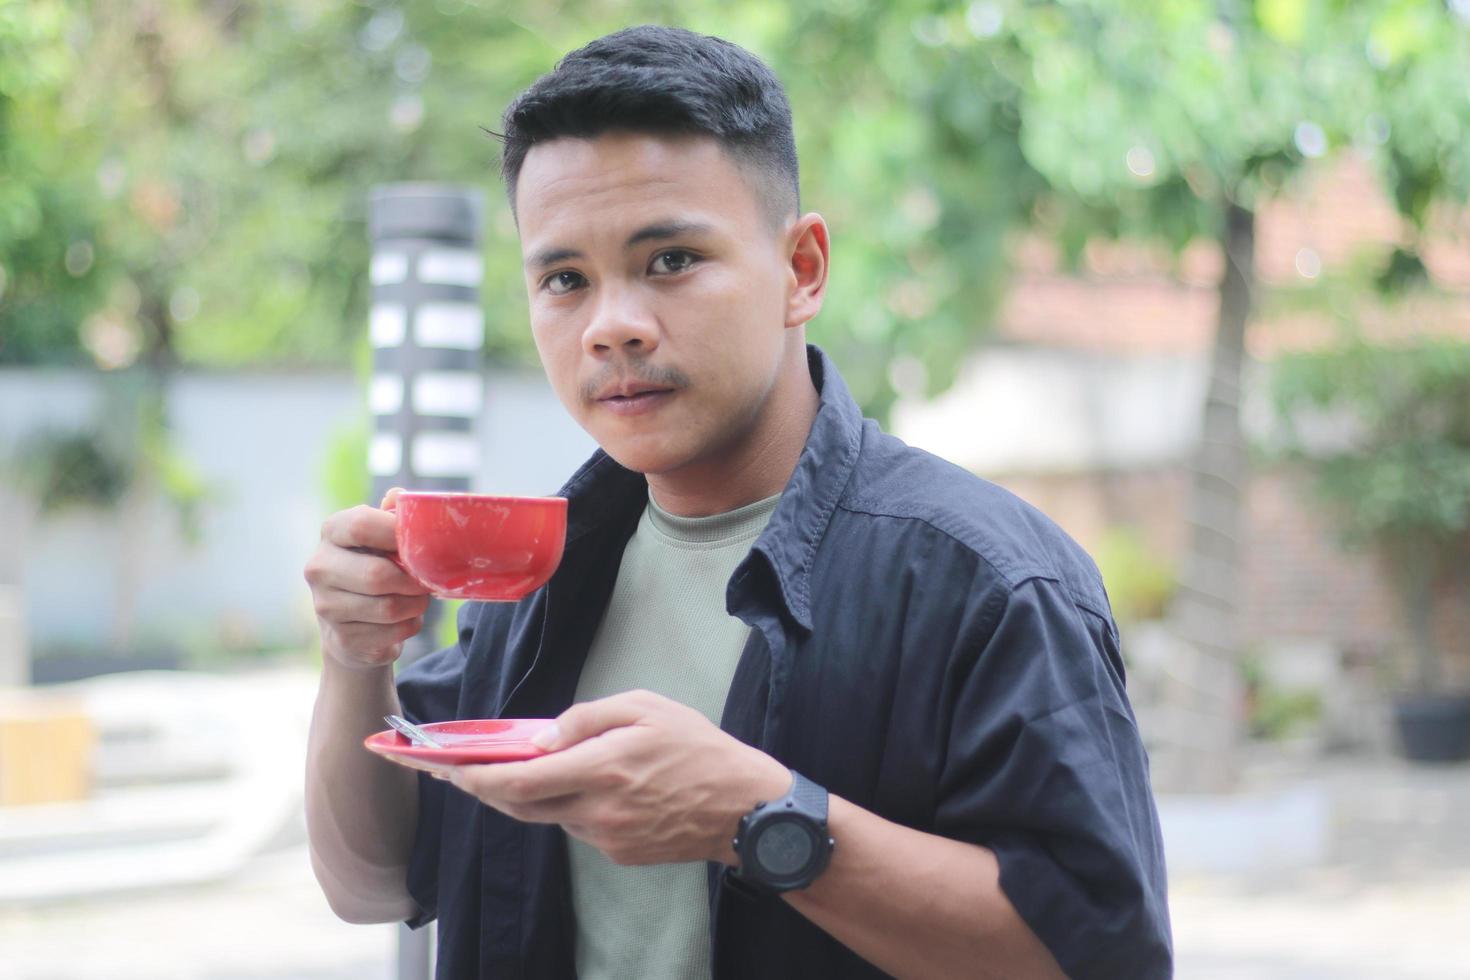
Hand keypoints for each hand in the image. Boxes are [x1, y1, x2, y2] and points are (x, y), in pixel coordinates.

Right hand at [303, 487, 431, 671]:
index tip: (420, 542)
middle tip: (426, 580)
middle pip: (378, 575)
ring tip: (417, 598)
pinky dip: (409, 626)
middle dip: (413, 581)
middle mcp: (319, 568)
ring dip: (416, 605)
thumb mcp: (380, 538)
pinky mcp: (341, 639)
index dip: (398, 533)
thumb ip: (391, 516)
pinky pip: (392, 633)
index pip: (361, 525)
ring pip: (389, 608)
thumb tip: (398, 496)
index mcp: (331, 532)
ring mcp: (325, 606)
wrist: (352, 627)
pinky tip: (404, 619)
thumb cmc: (374, 568)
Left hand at [439, 690, 790, 865]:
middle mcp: (596, 809)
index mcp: (600, 768)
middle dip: (487, 789)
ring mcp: (606, 837)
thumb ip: (587, 717)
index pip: (519, 780)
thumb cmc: (698, 748)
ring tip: (530, 768)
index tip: (449, 769)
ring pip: (551, 815)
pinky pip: (579, 827)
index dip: (477, 777)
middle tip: (462, 773)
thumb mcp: (645, 707)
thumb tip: (542, 737)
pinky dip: (571, 806)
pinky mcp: (618, 853)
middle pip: (521, 805)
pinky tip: (590, 787)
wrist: (744, 808)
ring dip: (534, 794)